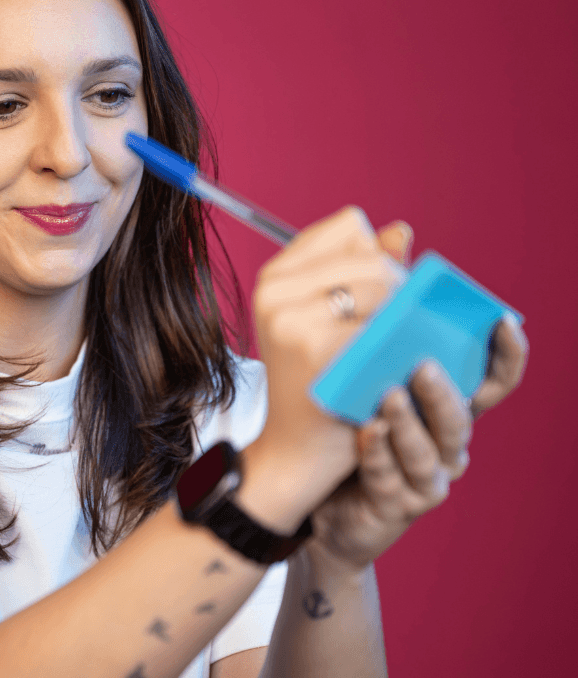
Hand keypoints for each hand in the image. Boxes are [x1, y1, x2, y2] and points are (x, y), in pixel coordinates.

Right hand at [249, 207, 406, 514]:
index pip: (350, 226)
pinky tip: (387, 369)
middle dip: (398, 289)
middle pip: (372, 256)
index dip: (375, 256)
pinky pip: (380, 327)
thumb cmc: (320, 382)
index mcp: (275, 275)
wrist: (297, 450)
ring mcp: (290, 320)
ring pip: (381, 287)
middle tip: (393, 332)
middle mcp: (274, 291)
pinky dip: (397, 346)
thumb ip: (365, 270)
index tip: (373, 296)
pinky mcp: (314, 351)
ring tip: (390, 349)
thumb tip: (402, 232)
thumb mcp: (330, 318)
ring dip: (402, 317)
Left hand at [307, 229, 528, 574]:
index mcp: (442, 394)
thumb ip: (379, 295)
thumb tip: (392, 231)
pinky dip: (378, 455)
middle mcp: (444, 434)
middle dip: (445, 387)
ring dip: (413, 421)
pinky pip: (391, 479)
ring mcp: (423, 472)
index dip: (505, 353)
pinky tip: (363, 433)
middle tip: (421, 361)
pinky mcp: (393, 500)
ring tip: (388, 396)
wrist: (306, 472)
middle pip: (466, 413)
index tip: (501, 321)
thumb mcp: (357, 344)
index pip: (492, 375)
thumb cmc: (342, 403)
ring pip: (434, 451)